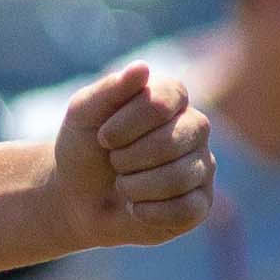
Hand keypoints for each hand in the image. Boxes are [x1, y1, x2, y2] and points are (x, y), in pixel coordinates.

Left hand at [47, 62, 213, 249]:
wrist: (77, 198)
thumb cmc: (84, 149)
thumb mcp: (83, 115)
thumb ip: (110, 90)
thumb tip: (142, 68)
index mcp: (172, 96)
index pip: (162, 103)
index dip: (126, 125)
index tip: (103, 137)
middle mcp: (194, 127)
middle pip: (174, 141)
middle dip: (128, 158)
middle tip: (114, 162)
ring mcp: (202, 165)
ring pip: (180, 177)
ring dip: (135, 186)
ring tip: (123, 184)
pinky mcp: (200, 203)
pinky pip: (185, 209)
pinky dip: (148, 211)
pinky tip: (135, 207)